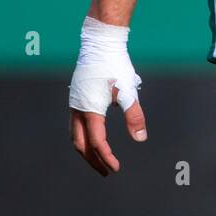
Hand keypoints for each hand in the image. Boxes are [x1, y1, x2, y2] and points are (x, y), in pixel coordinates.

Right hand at [69, 16, 147, 175]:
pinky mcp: (76, 97)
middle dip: (93, 160)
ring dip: (86, 149)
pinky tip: (95, 136)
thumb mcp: (128, 92)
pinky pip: (75, 124)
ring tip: (99, 158)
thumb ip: (134, 116)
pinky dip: (83, 136)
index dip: (106, 157)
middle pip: (80, 144)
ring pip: (75, 135)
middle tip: (106, 171)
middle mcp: (77, 109)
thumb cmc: (116, 66)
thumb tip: (140, 139)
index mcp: (90, 111)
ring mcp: (74, 103)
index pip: (96, 142)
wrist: (100, 44)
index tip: (116, 168)